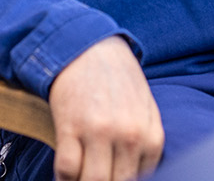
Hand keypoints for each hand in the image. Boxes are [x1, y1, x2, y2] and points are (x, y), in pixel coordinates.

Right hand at [48, 36, 163, 180]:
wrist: (88, 46)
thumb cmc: (117, 78)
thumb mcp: (146, 108)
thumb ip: (148, 143)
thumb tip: (142, 174)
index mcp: (150, 135)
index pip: (142, 180)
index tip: (114, 175)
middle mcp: (128, 136)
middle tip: (97, 176)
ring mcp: (99, 131)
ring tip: (81, 176)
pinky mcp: (70, 126)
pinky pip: (66, 169)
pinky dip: (64, 177)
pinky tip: (66, 172)